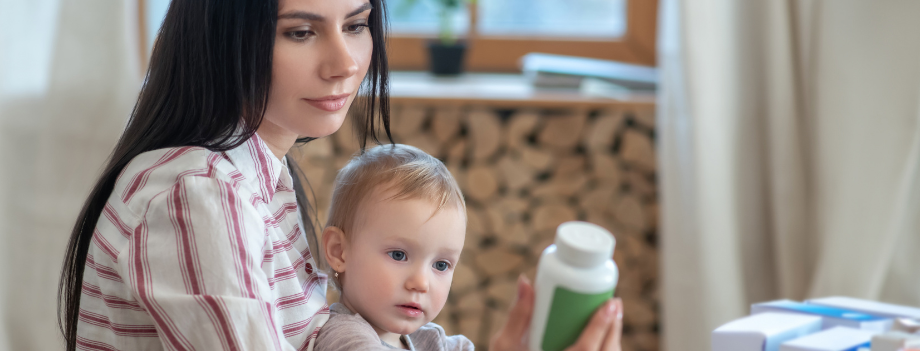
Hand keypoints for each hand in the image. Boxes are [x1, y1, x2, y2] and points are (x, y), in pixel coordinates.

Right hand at [489, 275, 623, 350]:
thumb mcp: (505, 344)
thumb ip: (518, 315)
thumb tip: (526, 281)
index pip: (585, 350)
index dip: (601, 326)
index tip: (611, 303)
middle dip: (613, 328)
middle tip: (614, 303)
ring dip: (612, 339)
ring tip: (613, 316)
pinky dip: (607, 350)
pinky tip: (606, 337)